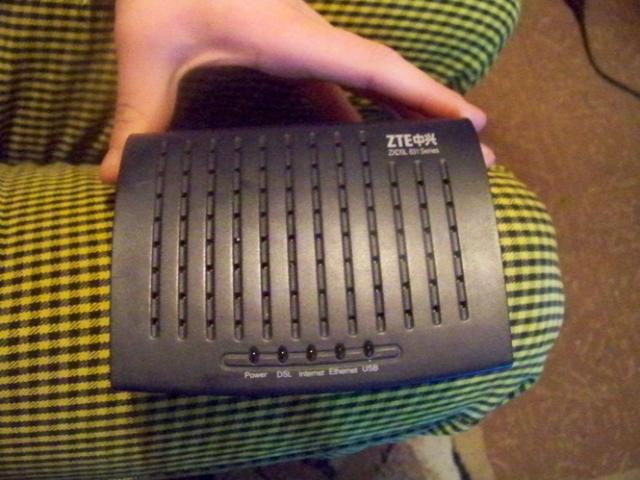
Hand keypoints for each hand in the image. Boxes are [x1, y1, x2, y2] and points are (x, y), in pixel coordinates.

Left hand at [100, 0, 490, 183]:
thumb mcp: (149, 47)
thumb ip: (139, 112)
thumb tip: (118, 177)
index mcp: (295, 40)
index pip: (376, 71)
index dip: (427, 98)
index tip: (474, 125)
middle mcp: (313, 44)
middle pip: (390, 84)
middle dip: (436, 117)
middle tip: (477, 157)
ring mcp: (305, 48)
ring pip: (368, 88)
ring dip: (402, 119)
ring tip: (433, 160)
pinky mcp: (291, 53)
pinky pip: (338, 89)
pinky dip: (359, 118)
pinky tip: (360, 147)